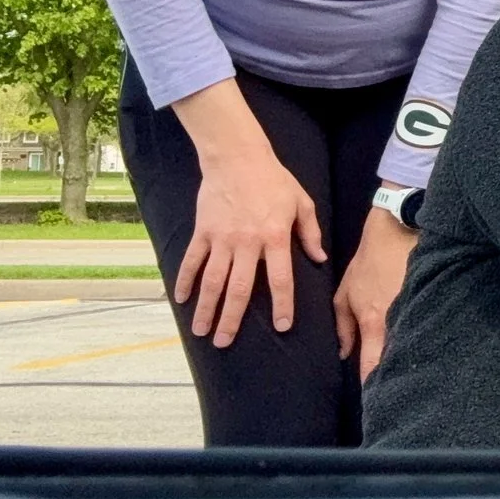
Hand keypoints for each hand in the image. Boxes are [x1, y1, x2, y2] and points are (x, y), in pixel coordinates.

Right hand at [174, 141, 323, 347]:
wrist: (237, 157)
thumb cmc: (274, 179)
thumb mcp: (301, 202)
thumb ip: (310, 233)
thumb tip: (319, 259)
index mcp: (275, 238)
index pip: (280, 279)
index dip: (282, 304)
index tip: (281, 327)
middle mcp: (247, 243)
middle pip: (239, 289)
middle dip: (232, 319)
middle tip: (225, 342)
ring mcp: (222, 239)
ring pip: (212, 281)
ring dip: (205, 308)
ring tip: (200, 331)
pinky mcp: (203, 231)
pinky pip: (192, 260)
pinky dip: (184, 280)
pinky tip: (180, 300)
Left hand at [332, 204, 416, 381]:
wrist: (399, 230)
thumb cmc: (369, 261)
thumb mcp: (346, 291)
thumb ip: (343, 326)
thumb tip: (344, 353)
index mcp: (374, 322)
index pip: (373, 365)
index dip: (372, 385)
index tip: (374, 402)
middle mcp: (397, 321)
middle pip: (398, 362)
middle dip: (396, 380)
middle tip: (395, 397)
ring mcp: (418, 310)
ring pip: (416, 346)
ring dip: (412, 360)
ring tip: (414, 380)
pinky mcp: (433, 299)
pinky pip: (428, 327)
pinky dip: (425, 338)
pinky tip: (429, 349)